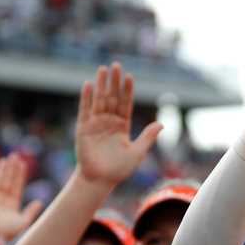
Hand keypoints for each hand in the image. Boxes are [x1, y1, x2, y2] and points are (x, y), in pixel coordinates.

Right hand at [0, 153, 41, 241]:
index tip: (22, 164)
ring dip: (2, 170)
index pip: (17, 187)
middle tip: (15, 156)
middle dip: (11, 169)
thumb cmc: (6, 232)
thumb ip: (30, 212)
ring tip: (6, 159)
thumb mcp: (22, 223)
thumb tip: (39, 202)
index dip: (20, 175)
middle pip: (7, 181)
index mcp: (12, 206)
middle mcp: (1, 202)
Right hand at [74, 63, 162, 186]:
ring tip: (103, 69)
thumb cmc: (119, 169)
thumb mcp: (137, 153)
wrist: (100, 180)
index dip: (127, 91)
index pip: (125, 103)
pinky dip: (86, 98)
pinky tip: (88, 85)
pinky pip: (85, 110)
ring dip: (101, 85)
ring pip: (99, 100)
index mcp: (122, 125)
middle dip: (114, 82)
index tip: (129, 77)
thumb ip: (147, 137)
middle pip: (112, 97)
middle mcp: (109, 121)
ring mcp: (96, 123)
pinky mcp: (83, 128)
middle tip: (116, 65)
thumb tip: (161, 124)